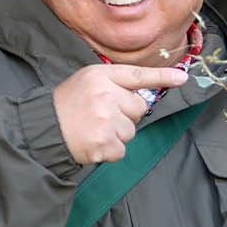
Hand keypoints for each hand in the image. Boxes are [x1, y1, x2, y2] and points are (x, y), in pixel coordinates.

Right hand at [53, 63, 187, 164]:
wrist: (44, 129)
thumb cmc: (68, 105)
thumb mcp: (88, 82)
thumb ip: (114, 84)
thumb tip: (143, 98)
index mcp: (101, 76)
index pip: (137, 76)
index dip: (162, 77)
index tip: (183, 79)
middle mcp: (105, 95)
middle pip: (139, 108)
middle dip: (125, 115)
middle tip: (101, 117)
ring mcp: (105, 119)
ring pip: (131, 131)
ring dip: (117, 135)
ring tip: (94, 130)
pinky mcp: (105, 142)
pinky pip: (122, 149)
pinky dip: (110, 150)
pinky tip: (93, 143)